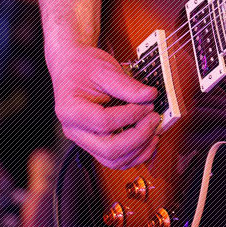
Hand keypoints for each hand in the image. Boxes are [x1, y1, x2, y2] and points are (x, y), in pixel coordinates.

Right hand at [46, 40, 160, 168]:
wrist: (72, 66)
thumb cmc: (84, 66)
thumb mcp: (106, 69)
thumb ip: (128, 85)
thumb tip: (150, 96)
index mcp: (71, 110)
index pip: (104, 122)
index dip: (131, 115)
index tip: (148, 104)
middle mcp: (74, 130)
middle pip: (108, 149)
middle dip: (138, 137)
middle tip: (154, 119)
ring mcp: (83, 140)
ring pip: (112, 160)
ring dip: (139, 150)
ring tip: (154, 131)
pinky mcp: (94, 143)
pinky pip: (114, 159)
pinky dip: (134, 155)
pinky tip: (148, 141)